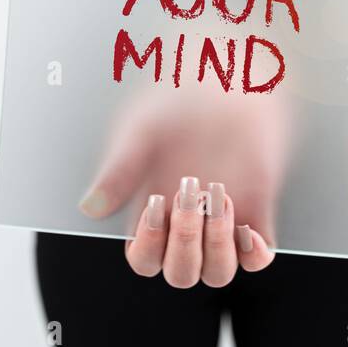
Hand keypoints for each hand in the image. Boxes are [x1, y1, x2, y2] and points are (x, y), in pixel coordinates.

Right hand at [79, 87, 289, 286]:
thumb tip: (89, 208)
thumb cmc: (178, 99)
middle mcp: (186, 222)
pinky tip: (249, 231)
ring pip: (218, 272)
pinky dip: (256, 254)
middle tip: (189, 193)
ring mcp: (222, 219)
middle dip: (184, 244)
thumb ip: (118, 170)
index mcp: (152, 210)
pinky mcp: (258, 208)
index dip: (147, 247)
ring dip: (218, 248)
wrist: (227, 73)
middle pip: (180, 273)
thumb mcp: (141, 130)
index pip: (143, 260)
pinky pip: (258, 255)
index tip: (153, 203)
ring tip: (221, 200)